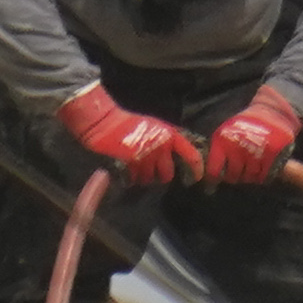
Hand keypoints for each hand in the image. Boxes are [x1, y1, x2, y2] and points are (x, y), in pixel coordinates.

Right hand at [60, 85, 199, 188]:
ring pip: (150, 179)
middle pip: (168, 175)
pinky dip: (132, 179)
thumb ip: (167, 140)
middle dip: (161, 176)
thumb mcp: (156, 126)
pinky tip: (128, 171)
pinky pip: (136, 180)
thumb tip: (175, 156)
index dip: (196, 170)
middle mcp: (162, 147)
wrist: (106, 122)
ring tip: (137, 169)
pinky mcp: (132, 164)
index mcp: (170, 135)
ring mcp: (147, 156)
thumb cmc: (130, 123)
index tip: (195, 179)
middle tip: (154, 173)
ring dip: (144, 178)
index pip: (192, 156)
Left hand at [201, 90, 299, 192]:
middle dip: (234, 176)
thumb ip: (217, 151)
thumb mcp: (225, 132)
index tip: (212, 184)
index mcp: (222, 142)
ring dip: (249, 175)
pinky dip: (262, 175)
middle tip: (237, 170)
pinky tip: (261, 167)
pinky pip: (264, 175)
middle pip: (233, 177)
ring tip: (250, 166)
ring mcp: (255, 152)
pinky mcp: (272, 154)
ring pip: (249, 177)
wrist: (270, 111)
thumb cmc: (244, 124)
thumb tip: (206, 175)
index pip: (214, 171)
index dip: (213, 180)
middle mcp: (238, 148)